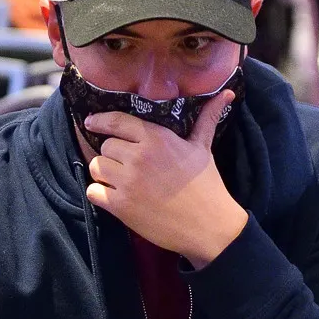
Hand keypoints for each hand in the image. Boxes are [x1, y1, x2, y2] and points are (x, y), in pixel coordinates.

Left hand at [83, 91, 246, 267]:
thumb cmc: (206, 185)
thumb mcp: (203, 148)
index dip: (100, 121)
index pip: (116, 121)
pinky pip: (93, 191)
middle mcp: (138, 156)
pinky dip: (99, 194)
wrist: (208, 225)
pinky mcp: (121, 205)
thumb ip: (206, 118)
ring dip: (104, 173)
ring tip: (119, 180)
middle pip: (105, 146)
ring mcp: (128, 181)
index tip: (91, 122)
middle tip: (127, 166)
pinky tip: (114, 196)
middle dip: (113, 155)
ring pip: (96, 167)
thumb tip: (226, 92)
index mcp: (156, 138)